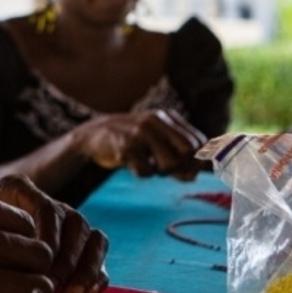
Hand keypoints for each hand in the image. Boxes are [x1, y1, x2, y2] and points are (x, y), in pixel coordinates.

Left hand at [0, 175, 108, 292]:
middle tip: (56, 286)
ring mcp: (63, 220)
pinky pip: (97, 252)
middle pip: (74, 221)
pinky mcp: (75, 243)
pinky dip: (96, 273)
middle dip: (69, 258)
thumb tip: (11, 276)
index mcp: (14, 190)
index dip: (48, 239)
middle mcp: (44, 201)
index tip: (40, 269)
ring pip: (91, 234)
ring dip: (85, 268)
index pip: (45, 208)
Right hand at [73, 109, 206, 180]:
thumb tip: (195, 175)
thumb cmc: (130, 140)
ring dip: (161, 171)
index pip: (197, 140)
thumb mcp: (155, 139)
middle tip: (169, 171)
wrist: (93, 135)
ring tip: (150, 166)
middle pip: (187, 151)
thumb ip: (176, 153)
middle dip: (183, 167)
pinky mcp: (126, 147)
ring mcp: (140, 133)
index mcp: (166, 117)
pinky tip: (133, 164)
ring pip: (169, 163)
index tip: (189, 170)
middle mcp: (155, 121)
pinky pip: (146, 171)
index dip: (198, 159)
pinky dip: (142, 173)